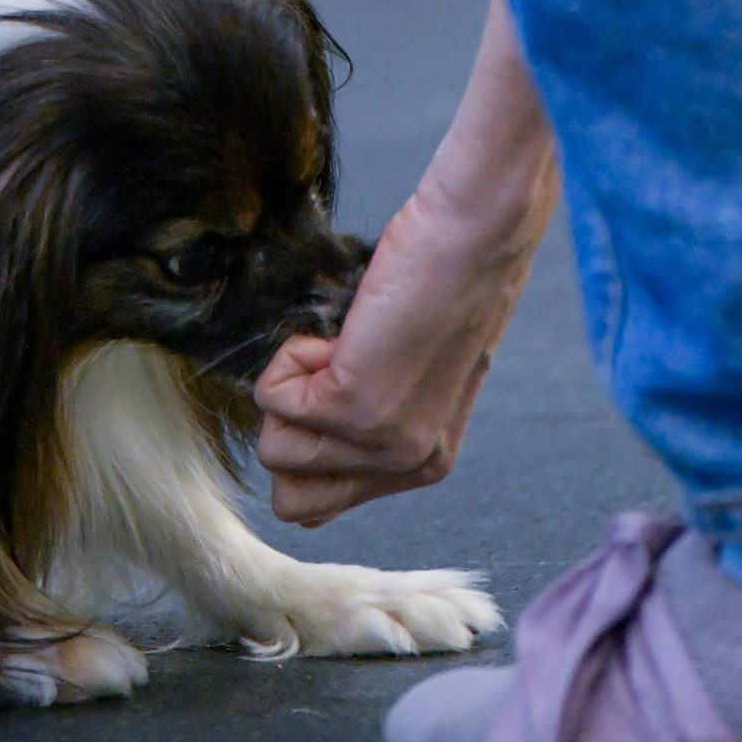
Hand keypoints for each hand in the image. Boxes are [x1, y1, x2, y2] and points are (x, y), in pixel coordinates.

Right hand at [251, 170, 550, 524]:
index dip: (307, 442)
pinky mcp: (352, 410)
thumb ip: (366, 413)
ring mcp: (380, 444)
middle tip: (335, 371)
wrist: (471, 236)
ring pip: (272, 449)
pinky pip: (271, 396)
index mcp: (424, 461)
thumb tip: (289, 427)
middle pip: (292, 499)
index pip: (323, 506)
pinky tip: (345, 331)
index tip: (338, 384)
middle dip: (289, 432)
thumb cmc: (435, 279)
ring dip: (289, 386)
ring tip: (345, 344)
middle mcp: (408, 466)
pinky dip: (291, 355)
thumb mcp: (405, 366)